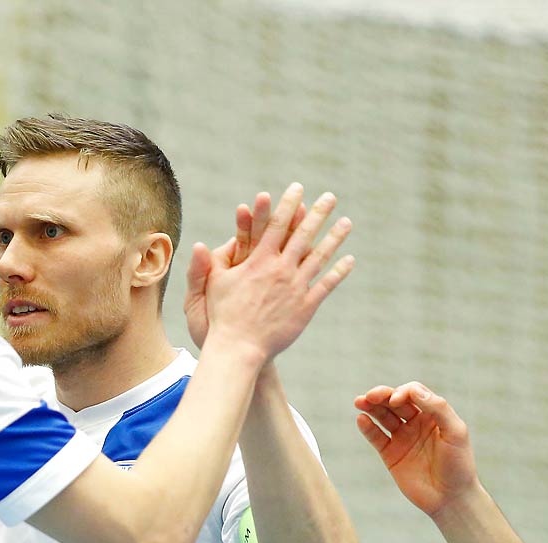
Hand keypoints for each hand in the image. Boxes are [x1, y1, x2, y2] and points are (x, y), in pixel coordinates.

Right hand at [198, 182, 352, 359]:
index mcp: (259, 261)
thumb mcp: (210, 287)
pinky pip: (325, 285)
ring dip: (334, 237)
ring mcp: (295, 287)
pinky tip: (349, 259)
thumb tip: (197, 245)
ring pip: (319, 257)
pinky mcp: (305, 307)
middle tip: (330, 196)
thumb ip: (206, 264)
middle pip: (303, 235)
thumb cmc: (221, 318)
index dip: (287, 204)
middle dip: (317, 213)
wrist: (239, 349)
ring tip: (347, 221)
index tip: (297, 188)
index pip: (276, 225)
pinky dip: (338, 272)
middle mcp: (280, 269)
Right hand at [354, 382, 481, 517]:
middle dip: (383, 395)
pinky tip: (361, 420)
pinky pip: (377, 437)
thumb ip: (438, 408)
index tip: (397, 401)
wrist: (450, 498)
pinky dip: (368, 428)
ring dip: (371, 407)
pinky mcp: (391, 455)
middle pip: (395, 401)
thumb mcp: (456, 432)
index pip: (414, 393)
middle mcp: (417, 423)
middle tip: (370, 395)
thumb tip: (413, 390)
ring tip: (359, 401)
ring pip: (384, 416)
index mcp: (434, 415)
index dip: (403, 392)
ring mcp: (403, 438)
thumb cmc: (459, 464)